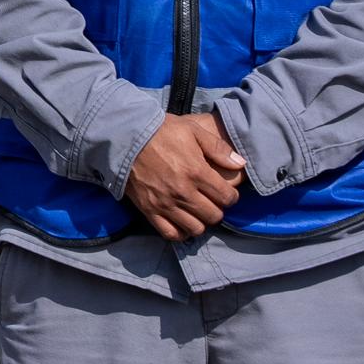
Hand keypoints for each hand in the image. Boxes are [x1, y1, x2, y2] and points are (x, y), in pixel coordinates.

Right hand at [125, 111, 246, 241]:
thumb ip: (218, 147)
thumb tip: (241, 164)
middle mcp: (183, 192)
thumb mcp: (191, 130)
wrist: (123, 136)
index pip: (228, 198)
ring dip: (200, 221)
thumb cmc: (159, 130)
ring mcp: (165, 203)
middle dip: (217, 208)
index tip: (224, 190)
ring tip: (196, 210)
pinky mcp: (149, 209)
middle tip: (210, 200)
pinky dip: (180, 231)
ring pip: (196, 228)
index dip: (230, 196)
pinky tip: (181, 221)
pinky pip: (171, 233)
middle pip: (214, 215)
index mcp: (197, 172)